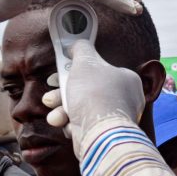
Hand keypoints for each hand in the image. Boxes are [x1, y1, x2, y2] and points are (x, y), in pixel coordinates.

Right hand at [43, 40, 144, 155]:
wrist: (99, 133)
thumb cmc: (95, 95)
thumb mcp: (85, 62)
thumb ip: (81, 49)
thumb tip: (77, 42)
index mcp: (126, 79)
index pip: (98, 71)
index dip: (76, 71)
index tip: (59, 73)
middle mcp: (125, 98)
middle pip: (86, 90)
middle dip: (63, 94)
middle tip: (50, 97)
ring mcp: (115, 117)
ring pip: (81, 109)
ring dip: (63, 110)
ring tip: (56, 115)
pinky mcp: (105, 133)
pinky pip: (83, 124)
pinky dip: (73, 124)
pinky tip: (68, 125)